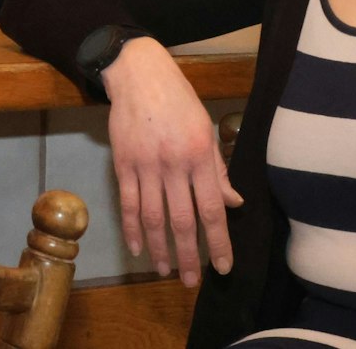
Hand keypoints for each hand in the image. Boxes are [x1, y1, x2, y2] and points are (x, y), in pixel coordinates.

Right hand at [103, 37, 243, 286]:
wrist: (139, 74)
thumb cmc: (179, 100)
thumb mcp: (205, 130)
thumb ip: (217, 169)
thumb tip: (233, 203)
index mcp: (199, 156)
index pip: (212, 210)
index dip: (218, 242)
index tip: (223, 267)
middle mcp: (173, 164)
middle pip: (182, 220)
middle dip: (188, 256)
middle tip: (191, 282)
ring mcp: (145, 164)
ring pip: (152, 217)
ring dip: (159, 248)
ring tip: (165, 270)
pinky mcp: (122, 162)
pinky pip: (127, 202)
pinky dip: (131, 228)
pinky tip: (137, 247)